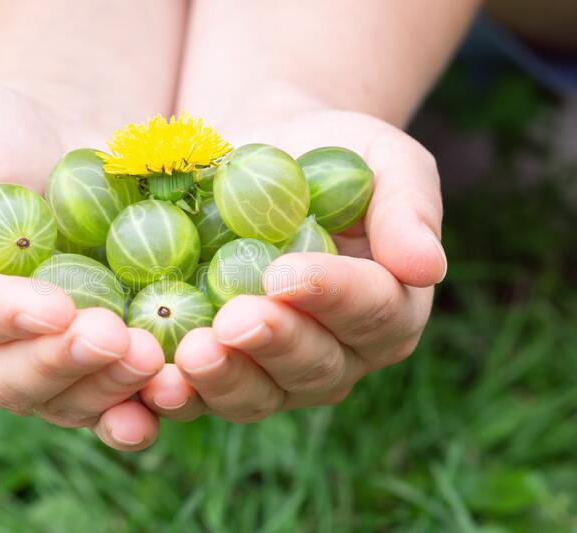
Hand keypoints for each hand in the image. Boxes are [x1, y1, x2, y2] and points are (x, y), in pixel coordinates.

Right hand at [0, 83, 163, 449]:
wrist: (50, 142)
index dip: (5, 319)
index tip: (56, 307)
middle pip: (13, 379)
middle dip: (65, 364)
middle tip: (116, 340)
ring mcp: (42, 357)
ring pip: (68, 398)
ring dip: (111, 388)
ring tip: (153, 361)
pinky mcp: (96, 356)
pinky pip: (115, 392)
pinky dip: (144, 400)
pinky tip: (175, 391)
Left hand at [140, 108, 446, 421]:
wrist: (253, 159)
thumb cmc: (328, 154)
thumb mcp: (384, 159)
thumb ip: (410, 207)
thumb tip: (429, 266)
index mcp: (385, 307)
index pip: (371, 311)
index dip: (332, 297)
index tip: (286, 274)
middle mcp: (335, 353)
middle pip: (313, 367)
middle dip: (274, 347)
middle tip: (234, 321)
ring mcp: (272, 371)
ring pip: (255, 395)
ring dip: (222, 381)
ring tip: (189, 355)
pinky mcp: (216, 369)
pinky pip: (197, 395)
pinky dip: (175, 397)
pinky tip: (149, 381)